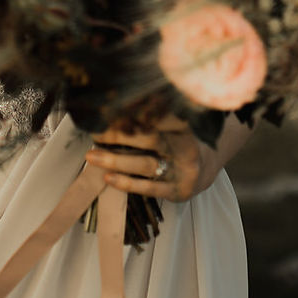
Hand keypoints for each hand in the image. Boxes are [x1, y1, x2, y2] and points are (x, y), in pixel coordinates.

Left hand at [86, 114, 216, 203]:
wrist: (204, 168)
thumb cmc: (178, 141)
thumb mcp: (172, 124)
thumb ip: (151, 116)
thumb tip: (113, 106)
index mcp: (184, 125)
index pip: (158, 116)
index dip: (134, 112)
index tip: (110, 108)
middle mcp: (185, 147)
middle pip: (150, 138)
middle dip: (119, 134)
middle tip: (95, 130)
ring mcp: (182, 171)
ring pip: (145, 164)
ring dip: (116, 160)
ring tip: (92, 156)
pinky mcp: (177, 191)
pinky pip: (148, 187)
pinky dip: (127, 183)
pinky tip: (108, 177)